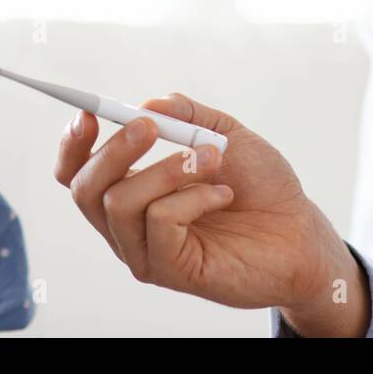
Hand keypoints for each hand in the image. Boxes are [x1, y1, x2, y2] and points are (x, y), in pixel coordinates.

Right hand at [53, 92, 369, 334]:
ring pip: (121, 203)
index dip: (72, 145)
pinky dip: (192, 197)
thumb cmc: (261, 187)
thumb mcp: (226, 136)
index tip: (88, 113)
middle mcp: (129, 224)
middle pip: (86, 188)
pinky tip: (223, 195)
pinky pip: (159, 223)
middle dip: (114, 150)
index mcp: (132, 190)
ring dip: (167, 168)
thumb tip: (151, 103)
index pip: (77, 174)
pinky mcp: (170, 270)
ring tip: (212, 159)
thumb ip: (188, 118)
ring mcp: (147, 250)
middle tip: (150, 127)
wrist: (300, 231)